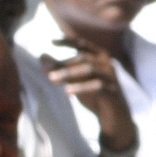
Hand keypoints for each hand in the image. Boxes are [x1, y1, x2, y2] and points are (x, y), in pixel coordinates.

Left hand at [41, 38, 136, 152]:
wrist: (113, 115)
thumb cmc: (94, 94)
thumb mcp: (75, 80)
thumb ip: (61, 68)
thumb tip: (42, 56)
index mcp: (99, 57)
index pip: (83, 44)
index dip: (68, 42)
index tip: (52, 42)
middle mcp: (107, 63)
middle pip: (84, 58)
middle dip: (64, 64)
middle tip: (46, 72)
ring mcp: (111, 76)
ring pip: (90, 69)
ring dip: (69, 73)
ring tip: (52, 79)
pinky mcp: (113, 89)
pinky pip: (97, 85)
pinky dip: (81, 87)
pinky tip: (67, 91)